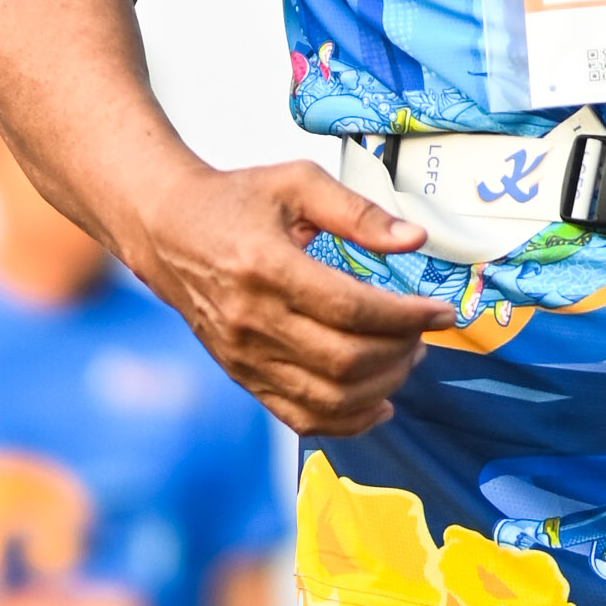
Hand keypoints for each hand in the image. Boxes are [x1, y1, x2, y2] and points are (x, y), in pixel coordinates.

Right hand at [133, 159, 450, 437]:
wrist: (166, 230)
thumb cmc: (233, 201)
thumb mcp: (297, 183)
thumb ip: (359, 211)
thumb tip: (414, 239)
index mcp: (267, 267)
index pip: (352, 310)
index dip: (406, 316)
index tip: (440, 311)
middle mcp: (252, 320)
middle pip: (346, 360)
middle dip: (400, 351)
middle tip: (423, 331)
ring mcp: (245, 357)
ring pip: (329, 398)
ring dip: (382, 386)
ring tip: (405, 357)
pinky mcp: (242, 376)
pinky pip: (301, 418)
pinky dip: (348, 422)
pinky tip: (379, 403)